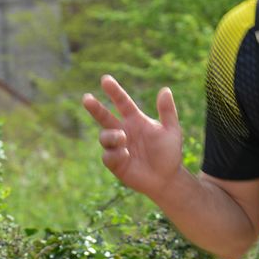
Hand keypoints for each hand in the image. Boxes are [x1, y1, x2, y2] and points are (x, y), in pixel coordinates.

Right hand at [82, 75, 183, 198]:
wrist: (167, 179)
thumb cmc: (169, 153)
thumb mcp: (172, 130)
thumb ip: (167, 111)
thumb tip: (165, 90)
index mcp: (135, 120)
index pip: (122, 102)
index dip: (114, 91)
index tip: (105, 79)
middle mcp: (123, 131)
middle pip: (104, 117)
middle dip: (95, 108)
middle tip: (86, 98)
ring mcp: (117, 147)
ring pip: (104, 136)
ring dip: (112, 136)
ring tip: (123, 138)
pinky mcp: (115, 163)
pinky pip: (107, 156)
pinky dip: (115, 154)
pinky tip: (126, 155)